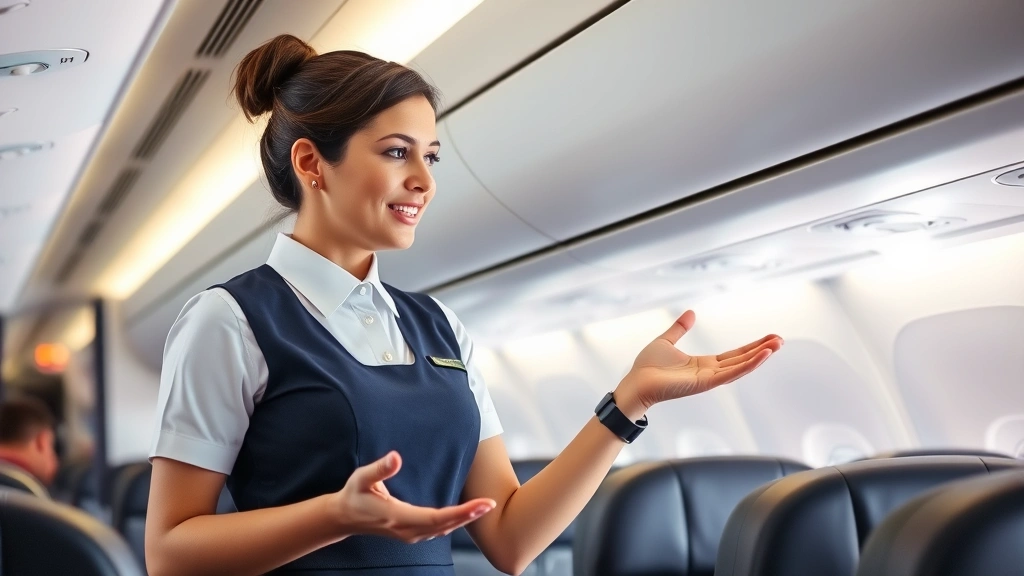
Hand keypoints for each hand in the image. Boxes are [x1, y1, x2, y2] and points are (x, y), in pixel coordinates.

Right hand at [330, 451, 495, 542]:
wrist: (344, 517)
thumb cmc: (354, 494)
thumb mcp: (362, 478)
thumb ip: (380, 469)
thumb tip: (396, 457)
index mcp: (397, 517)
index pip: (436, 517)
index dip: (460, 512)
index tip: (480, 504)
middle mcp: (407, 530)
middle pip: (445, 526)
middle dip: (469, 515)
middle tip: (491, 504)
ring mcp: (410, 534)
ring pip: (443, 530)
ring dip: (465, 520)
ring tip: (484, 507)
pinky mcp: (411, 533)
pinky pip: (438, 530)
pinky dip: (454, 523)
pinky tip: (466, 514)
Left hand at [615, 310, 782, 416]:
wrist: (636, 382)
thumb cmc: (647, 367)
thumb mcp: (666, 341)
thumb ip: (679, 329)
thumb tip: (690, 313)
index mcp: (703, 364)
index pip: (734, 354)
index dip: (751, 347)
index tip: (769, 338)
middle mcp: (710, 372)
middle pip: (742, 360)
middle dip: (761, 350)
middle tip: (780, 340)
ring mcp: (709, 379)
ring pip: (740, 367)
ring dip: (759, 357)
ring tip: (776, 345)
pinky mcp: (705, 383)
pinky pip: (731, 373)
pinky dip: (748, 365)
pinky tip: (762, 356)